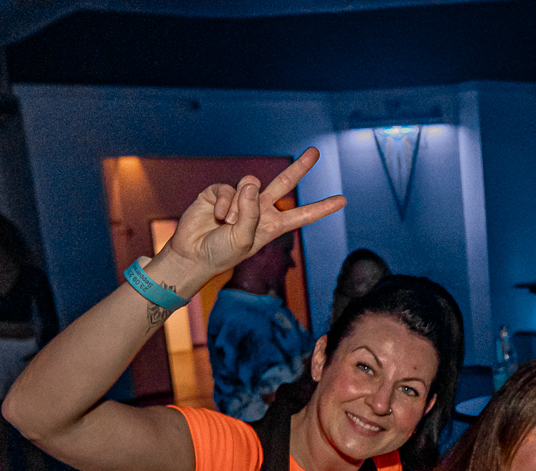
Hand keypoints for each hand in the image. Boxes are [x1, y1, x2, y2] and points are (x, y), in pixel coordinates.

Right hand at [150, 149, 345, 295]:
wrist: (193, 253)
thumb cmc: (222, 253)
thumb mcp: (244, 239)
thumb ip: (251, 212)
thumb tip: (252, 182)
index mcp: (273, 225)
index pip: (301, 214)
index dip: (321, 208)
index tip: (342, 200)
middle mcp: (260, 209)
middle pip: (284, 183)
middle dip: (300, 167)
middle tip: (315, 152)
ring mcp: (240, 198)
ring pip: (250, 185)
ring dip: (239, 206)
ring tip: (228, 223)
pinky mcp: (220, 192)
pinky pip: (227, 189)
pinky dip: (222, 203)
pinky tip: (216, 216)